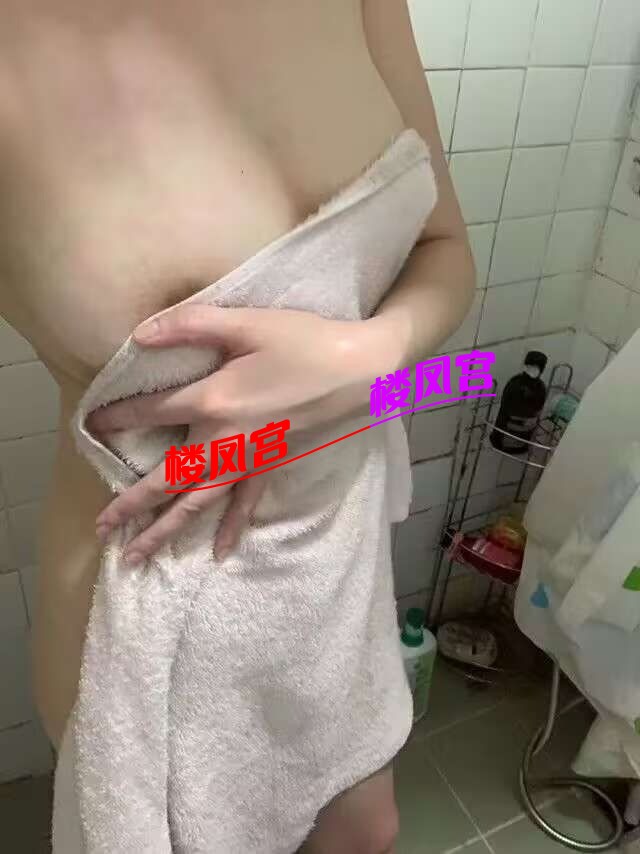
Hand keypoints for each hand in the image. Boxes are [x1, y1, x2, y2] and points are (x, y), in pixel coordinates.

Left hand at [88, 305, 404, 564]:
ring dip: (166, 531)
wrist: (360, 371)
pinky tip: (217, 552)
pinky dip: (231, 528)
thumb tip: (139, 333)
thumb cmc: (304, 342)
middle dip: (132, 506)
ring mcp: (248, 461)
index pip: (151, 413)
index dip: (119, 418)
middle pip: (167, 480)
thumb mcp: (246, 323)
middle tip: (102, 531)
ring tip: (139, 557)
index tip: (93, 426)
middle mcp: (223, 441)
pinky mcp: (272, 467)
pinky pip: (246, 504)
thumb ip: (190, 325)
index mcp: (212, 401)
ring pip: (199, 503)